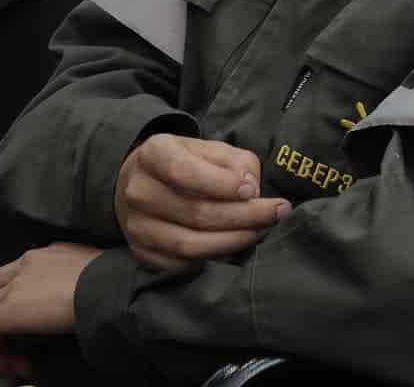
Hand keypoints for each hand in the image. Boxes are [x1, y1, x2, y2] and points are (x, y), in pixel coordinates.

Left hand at [0, 243, 100, 378]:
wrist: (110, 288)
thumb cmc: (112, 282)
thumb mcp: (89, 273)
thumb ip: (70, 281)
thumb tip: (65, 307)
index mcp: (46, 254)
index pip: (11, 276)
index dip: (10, 305)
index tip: (29, 331)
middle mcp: (26, 263)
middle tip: (12, 343)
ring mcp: (15, 284)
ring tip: (14, 359)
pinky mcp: (8, 308)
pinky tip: (14, 366)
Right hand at [115, 133, 289, 271]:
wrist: (143, 182)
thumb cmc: (186, 162)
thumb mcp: (209, 149)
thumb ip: (233, 161)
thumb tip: (250, 189)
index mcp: (153, 154)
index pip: (183, 171)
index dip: (221, 184)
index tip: (253, 191)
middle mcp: (138, 191)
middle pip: (194, 212)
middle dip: (243, 216)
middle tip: (278, 213)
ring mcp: (136, 226)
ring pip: (189, 244)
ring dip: (232, 241)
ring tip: (260, 231)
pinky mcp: (140, 253)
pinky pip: (181, 264)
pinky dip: (211, 258)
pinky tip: (234, 246)